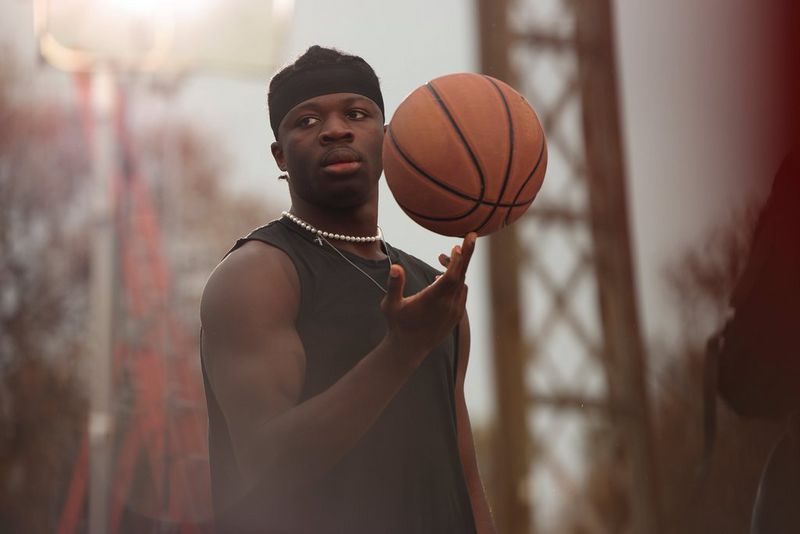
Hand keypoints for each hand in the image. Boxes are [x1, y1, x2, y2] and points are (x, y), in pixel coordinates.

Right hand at [380, 233, 476, 359]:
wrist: (409, 349)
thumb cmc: (397, 325)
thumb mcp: (390, 305)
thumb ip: (394, 285)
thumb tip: (396, 267)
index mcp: (433, 300)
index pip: (452, 275)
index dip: (459, 258)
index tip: (462, 243)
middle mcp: (447, 305)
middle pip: (461, 275)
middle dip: (466, 255)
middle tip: (471, 236)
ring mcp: (454, 311)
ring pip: (461, 283)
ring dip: (456, 268)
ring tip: (441, 258)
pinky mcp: (456, 316)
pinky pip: (462, 292)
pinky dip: (457, 281)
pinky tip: (443, 277)